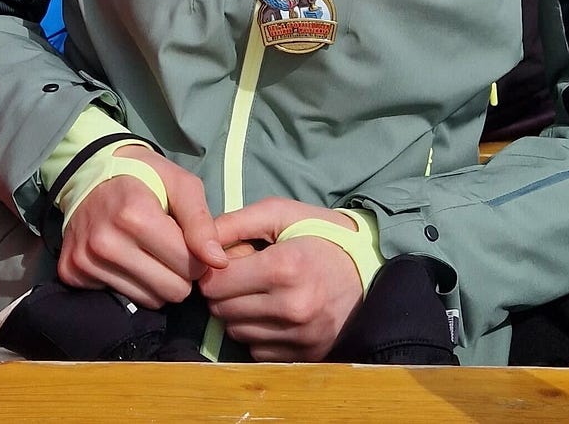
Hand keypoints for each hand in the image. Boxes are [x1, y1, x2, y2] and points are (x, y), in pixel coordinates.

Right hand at [57, 145, 226, 307]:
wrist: (89, 171)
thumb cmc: (143, 176)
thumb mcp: (180, 184)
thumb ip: (201, 222)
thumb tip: (218, 262)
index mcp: (134, 214)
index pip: (187, 264)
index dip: (196, 256)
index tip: (188, 242)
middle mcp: (105, 241)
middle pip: (170, 289)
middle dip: (179, 274)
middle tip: (170, 251)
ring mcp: (85, 260)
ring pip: (149, 301)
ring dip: (157, 282)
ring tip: (149, 254)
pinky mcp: (72, 273)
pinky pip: (121, 299)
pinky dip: (131, 284)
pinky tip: (127, 259)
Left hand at [200, 197, 363, 361]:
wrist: (369, 271)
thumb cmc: (320, 234)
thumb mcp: (281, 213)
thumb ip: (236, 223)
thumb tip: (199, 244)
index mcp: (285, 266)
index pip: (217, 283)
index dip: (214, 270)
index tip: (226, 261)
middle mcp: (292, 306)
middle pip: (222, 310)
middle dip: (224, 291)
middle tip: (243, 275)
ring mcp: (299, 336)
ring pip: (236, 332)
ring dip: (239, 313)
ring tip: (260, 292)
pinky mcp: (304, 355)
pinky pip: (256, 350)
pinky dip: (257, 332)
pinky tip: (274, 313)